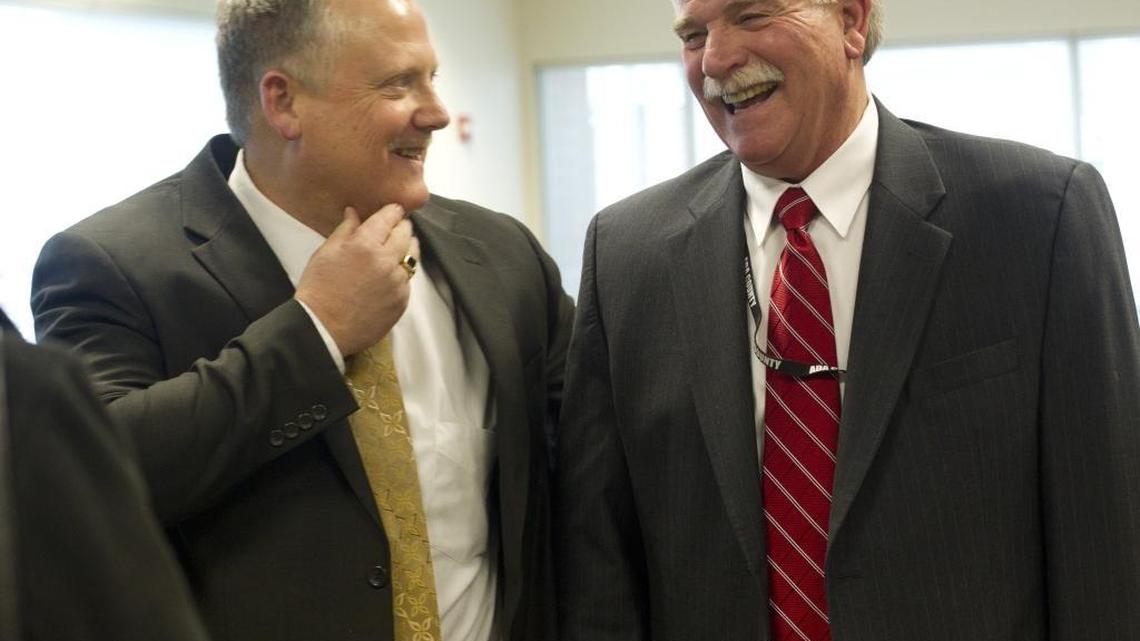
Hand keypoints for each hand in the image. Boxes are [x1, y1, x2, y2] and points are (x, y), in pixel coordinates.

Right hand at [295, 204, 420, 356]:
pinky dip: (402, 274)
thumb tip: (354, 212)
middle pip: (406, 233)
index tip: (392, 210)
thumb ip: (345, 229)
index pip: (390, 217)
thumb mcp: (326, 253)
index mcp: (366, 244)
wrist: (322, 329)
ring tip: (395, 250)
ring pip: (412, 256)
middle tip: (394, 228)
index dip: (392, 211)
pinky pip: (408, 280)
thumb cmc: (319, 290)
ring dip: (406, 248)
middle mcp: (386, 261)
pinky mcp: (402, 301)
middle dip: (401, 227)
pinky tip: (389, 276)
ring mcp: (397, 282)